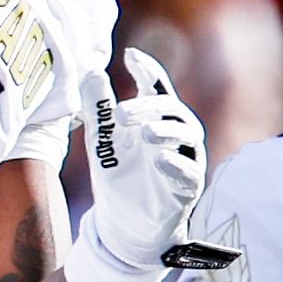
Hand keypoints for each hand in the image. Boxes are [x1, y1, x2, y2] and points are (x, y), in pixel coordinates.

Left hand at [66, 48, 234, 281]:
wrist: (123, 225)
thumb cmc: (119, 177)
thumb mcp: (101, 140)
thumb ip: (97, 108)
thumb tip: (91, 70)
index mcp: (154, 119)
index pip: (157, 87)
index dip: (148, 70)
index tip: (131, 56)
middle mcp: (174, 135)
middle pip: (171, 109)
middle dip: (148, 107)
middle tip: (120, 114)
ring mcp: (184, 160)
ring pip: (187, 136)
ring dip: (167, 131)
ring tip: (145, 134)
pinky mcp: (189, 188)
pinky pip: (191, 173)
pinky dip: (176, 166)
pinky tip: (159, 162)